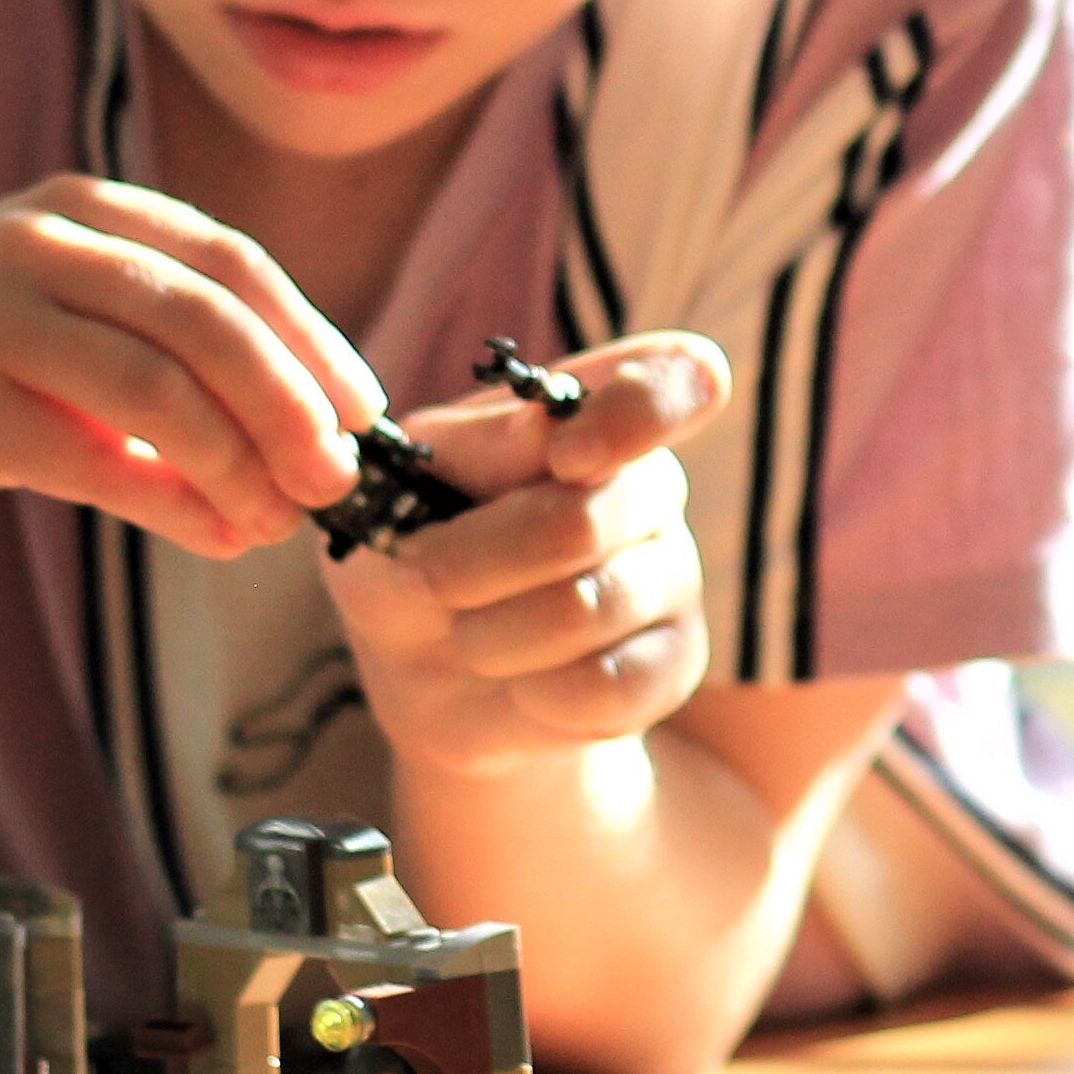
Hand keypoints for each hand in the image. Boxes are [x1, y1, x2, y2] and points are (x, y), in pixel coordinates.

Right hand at [0, 176, 383, 557]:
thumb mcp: (56, 335)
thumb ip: (164, 364)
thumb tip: (299, 446)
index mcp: (79, 211)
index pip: (233, 266)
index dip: (312, 341)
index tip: (365, 414)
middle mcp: (38, 244)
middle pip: (213, 317)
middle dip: (295, 404)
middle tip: (340, 479)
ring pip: (165, 385)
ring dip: (242, 462)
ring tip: (279, 520)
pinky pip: (99, 459)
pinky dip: (174, 503)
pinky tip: (213, 536)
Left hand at [325, 332, 729, 772]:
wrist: (431, 682)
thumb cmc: (413, 561)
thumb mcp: (397, 500)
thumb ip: (468, 456)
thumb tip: (547, 429)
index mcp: (594, 410)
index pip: (676, 376)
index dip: (637, 412)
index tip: (566, 456)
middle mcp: (652, 483)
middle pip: (591, 515)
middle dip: (477, 560)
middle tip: (422, 577)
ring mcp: (673, 573)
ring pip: (589, 608)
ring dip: (491, 636)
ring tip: (465, 638)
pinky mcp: (675, 661)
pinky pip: (612, 684)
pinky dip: (536, 696)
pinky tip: (519, 686)